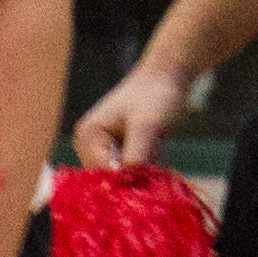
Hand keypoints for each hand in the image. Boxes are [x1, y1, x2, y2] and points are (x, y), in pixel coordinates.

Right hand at [71, 59, 188, 169]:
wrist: (170, 77)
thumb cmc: (155, 95)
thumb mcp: (146, 125)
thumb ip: (135, 153)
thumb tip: (126, 178)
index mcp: (87, 136)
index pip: (100, 171)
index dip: (124, 178)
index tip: (147, 176)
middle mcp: (92, 146)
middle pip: (111, 178)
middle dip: (135, 179)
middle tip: (156, 168)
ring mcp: (109, 150)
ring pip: (126, 178)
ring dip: (145, 176)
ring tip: (159, 156)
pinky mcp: (125, 154)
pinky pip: (136, 174)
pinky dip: (150, 172)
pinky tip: (161, 155)